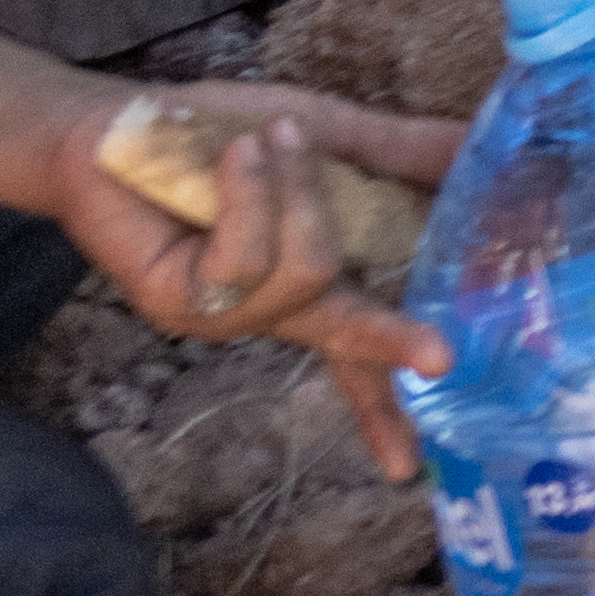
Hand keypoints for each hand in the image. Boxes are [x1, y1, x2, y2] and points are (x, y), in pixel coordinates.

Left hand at [40, 82, 467, 478]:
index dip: (385, 410)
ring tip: (270, 137)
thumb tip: (480, 147)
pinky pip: (243, 257)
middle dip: (391, 342)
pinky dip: (251, 191)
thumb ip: (400, 150)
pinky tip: (242, 154)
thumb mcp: (326, 134)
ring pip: (302, 273)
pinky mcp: (174, 300)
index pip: (353, 357)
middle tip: (440, 355)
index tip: (408, 471)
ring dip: (294, 189)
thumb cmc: (214, 135)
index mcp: (305, 284)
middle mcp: (264, 311)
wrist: (113, 124)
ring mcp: (217, 313)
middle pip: (343, 335)